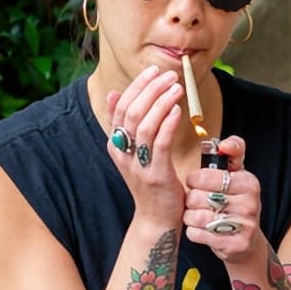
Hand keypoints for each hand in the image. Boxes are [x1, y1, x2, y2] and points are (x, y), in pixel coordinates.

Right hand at [105, 66, 186, 228]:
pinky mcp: (155, 175)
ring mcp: (138, 165)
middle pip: (132, 112)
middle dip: (151, 90)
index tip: (154, 71)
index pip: (121, 107)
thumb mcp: (133, 151)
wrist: (155, 218)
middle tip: (170, 76)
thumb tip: (112, 94)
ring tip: (177, 89)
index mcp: (115, 144)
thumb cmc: (150, 181)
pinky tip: (178, 111)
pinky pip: (159, 144)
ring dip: (162, 102)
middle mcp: (123, 153)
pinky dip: (167, 124)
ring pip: (145, 125)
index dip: (137, 86)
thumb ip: (124, 124)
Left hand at [184, 135, 261, 262]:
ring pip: (196, 216)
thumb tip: (225, 144)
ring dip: (190, 216)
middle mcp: (250, 203)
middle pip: (199, 196)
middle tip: (196, 201)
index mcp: (249, 182)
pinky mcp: (234, 245)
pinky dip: (193, 232)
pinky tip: (202, 229)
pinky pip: (197, 234)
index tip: (196, 181)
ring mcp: (244, 226)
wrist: (246, 242)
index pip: (208, 176)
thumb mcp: (238, 175)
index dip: (195, 179)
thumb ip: (233, 154)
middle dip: (191, 199)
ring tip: (198, 215)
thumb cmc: (236, 202)